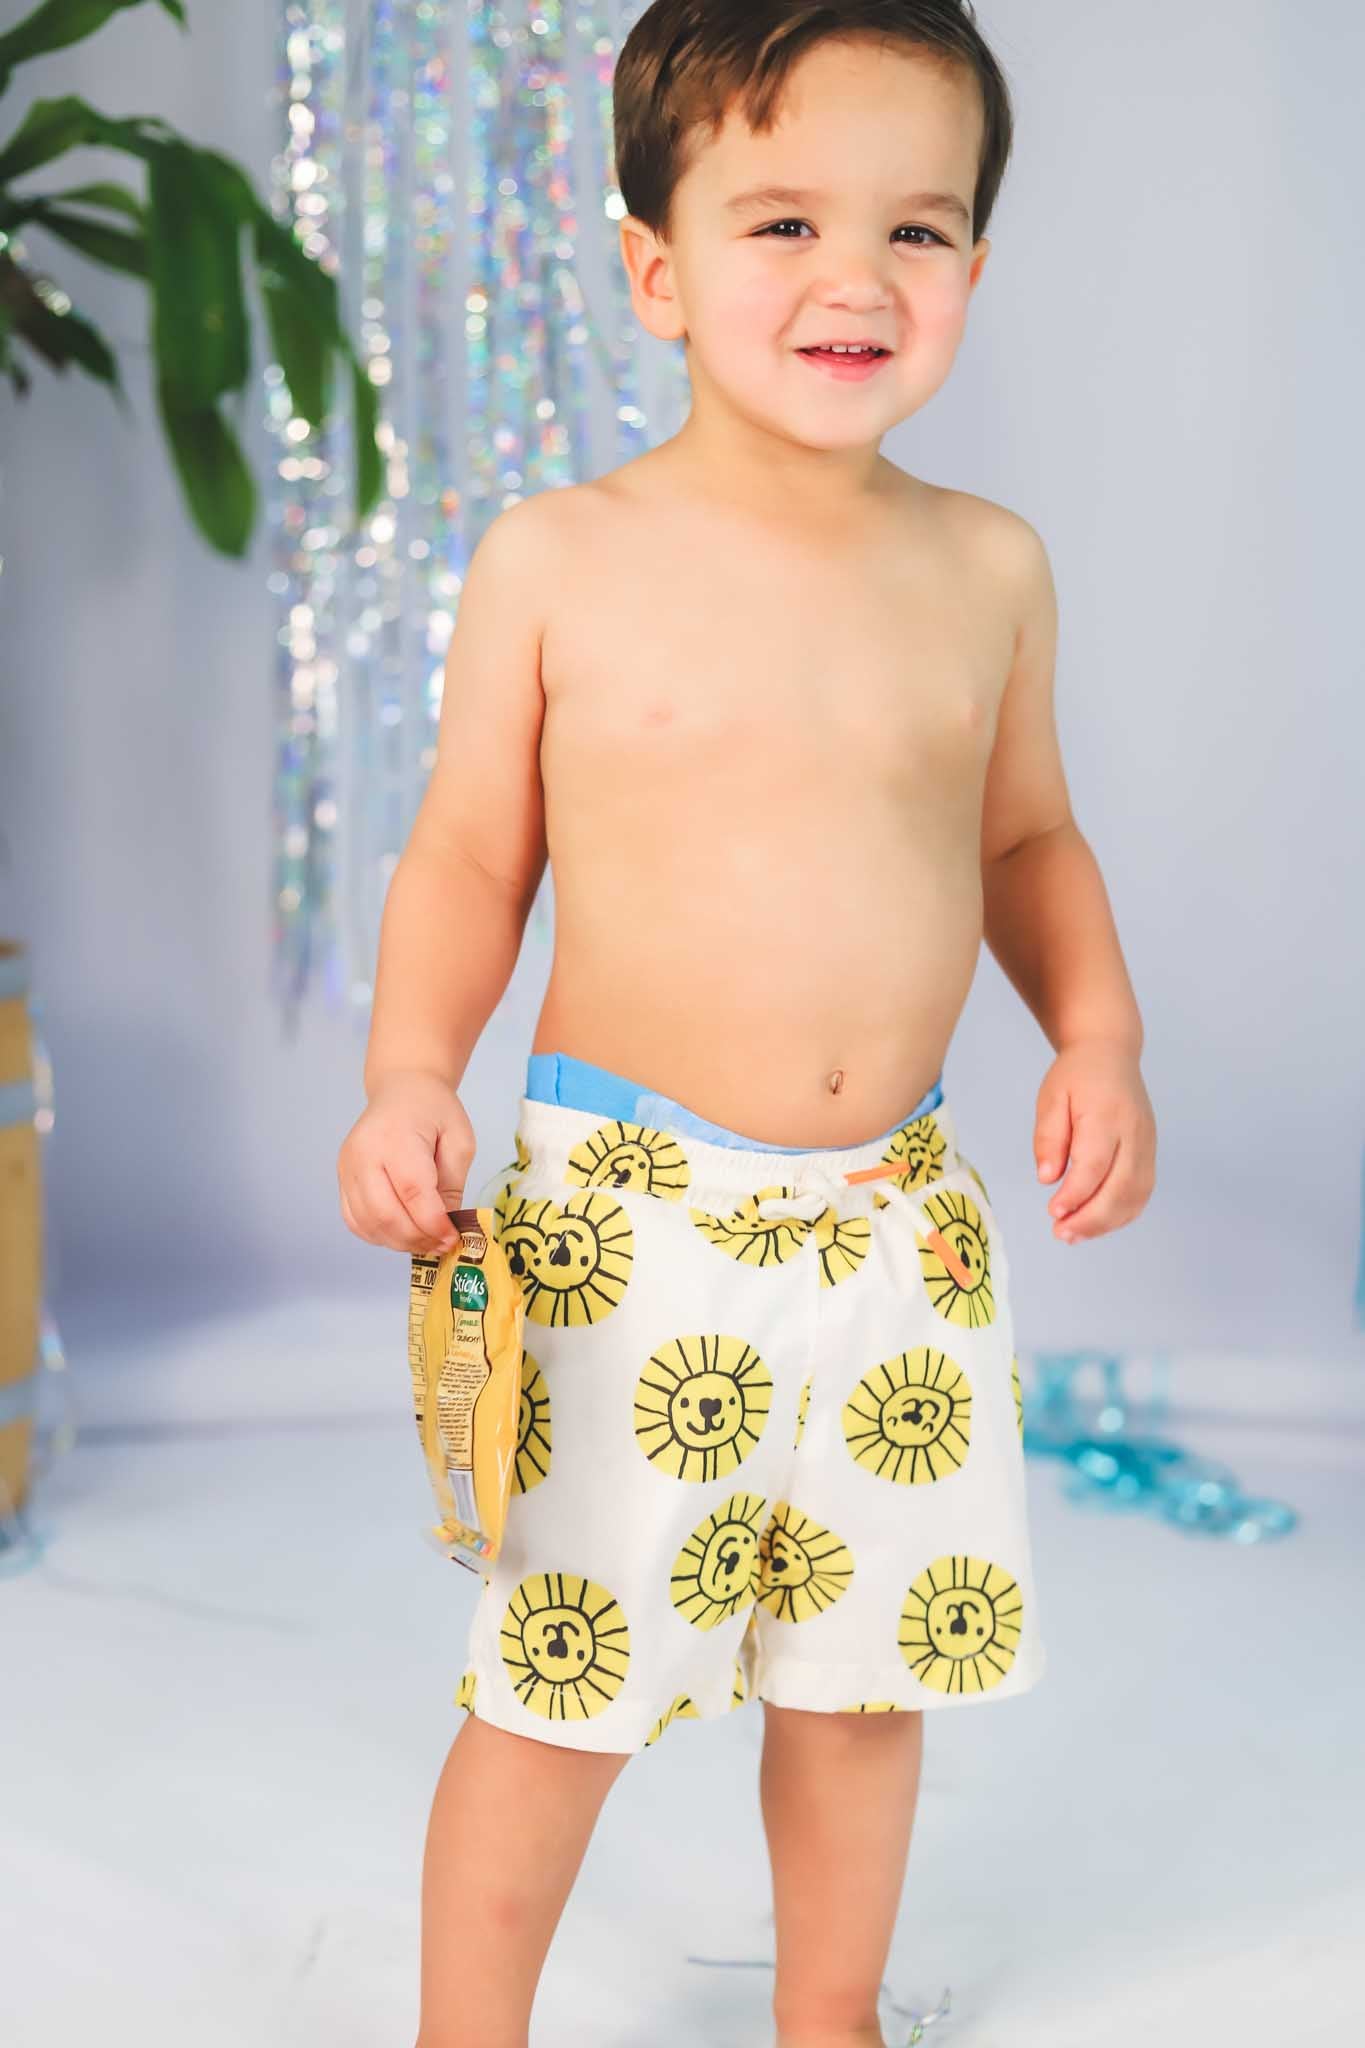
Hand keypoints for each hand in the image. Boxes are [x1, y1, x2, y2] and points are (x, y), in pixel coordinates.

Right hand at [337, 1071, 476, 1254]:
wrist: (401, 1090)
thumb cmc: (433, 1110)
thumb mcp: (458, 1140)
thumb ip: (452, 1184)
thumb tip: (445, 1226)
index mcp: (396, 1138)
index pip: (413, 1192)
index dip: (433, 1223)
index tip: (453, 1238)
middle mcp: (364, 1154)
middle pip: (385, 1213)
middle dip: (417, 1238)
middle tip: (441, 1245)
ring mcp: (347, 1168)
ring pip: (368, 1223)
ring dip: (399, 1242)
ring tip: (425, 1242)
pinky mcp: (342, 1179)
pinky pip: (355, 1220)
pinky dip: (378, 1236)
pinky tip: (402, 1234)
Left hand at [1033, 1038, 1154, 1242]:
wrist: (1111, 1054)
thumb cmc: (1077, 1075)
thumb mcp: (1051, 1098)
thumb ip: (1049, 1138)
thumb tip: (1048, 1178)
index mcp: (1107, 1115)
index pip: (1094, 1164)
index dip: (1076, 1194)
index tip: (1054, 1212)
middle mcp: (1134, 1132)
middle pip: (1120, 1186)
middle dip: (1091, 1217)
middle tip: (1061, 1233)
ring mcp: (1147, 1144)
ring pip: (1135, 1195)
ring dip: (1106, 1222)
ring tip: (1074, 1235)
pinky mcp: (1150, 1154)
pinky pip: (1141, 1192)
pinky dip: (1121, 1214)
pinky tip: (1096, 1223)